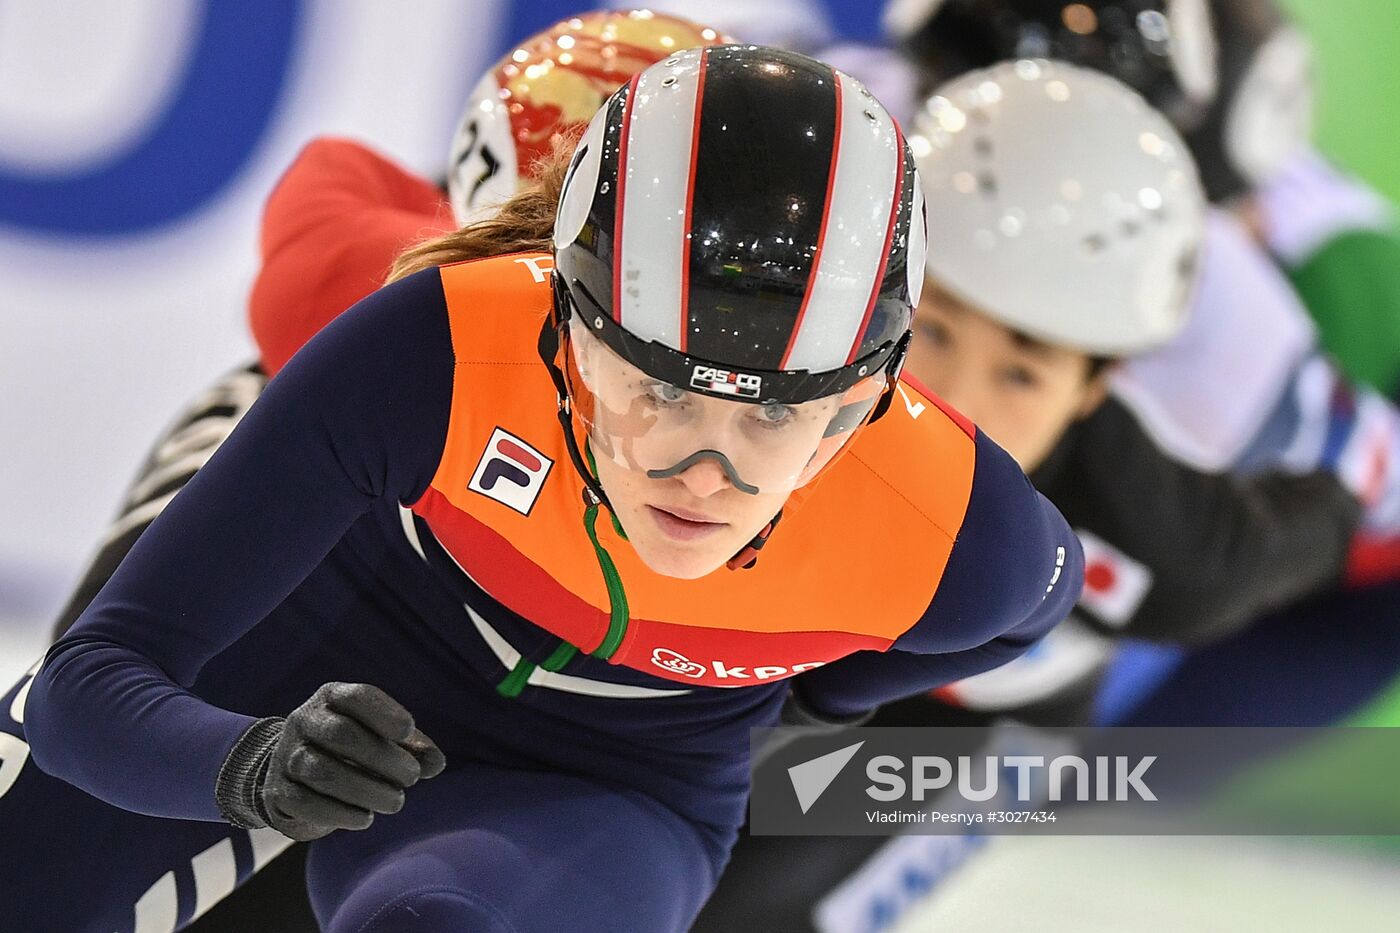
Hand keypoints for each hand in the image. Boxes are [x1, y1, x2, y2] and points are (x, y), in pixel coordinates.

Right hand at [217, 682, 444, 840]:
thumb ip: (414, 749)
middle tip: (411, 778)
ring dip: (366, 790)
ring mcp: (286, 756)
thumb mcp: (383, 740)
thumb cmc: (353, 751)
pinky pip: (307, 803)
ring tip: (396, 802)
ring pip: (323, 771)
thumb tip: (435, 763)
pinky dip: (341, 813)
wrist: (293, 773)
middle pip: (342, 735)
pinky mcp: (277, 791)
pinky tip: (366, 818)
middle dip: (383, 758)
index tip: (408, 730)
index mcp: (332, 698)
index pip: (357, 696)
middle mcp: (304, 720)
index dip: (384, 712)